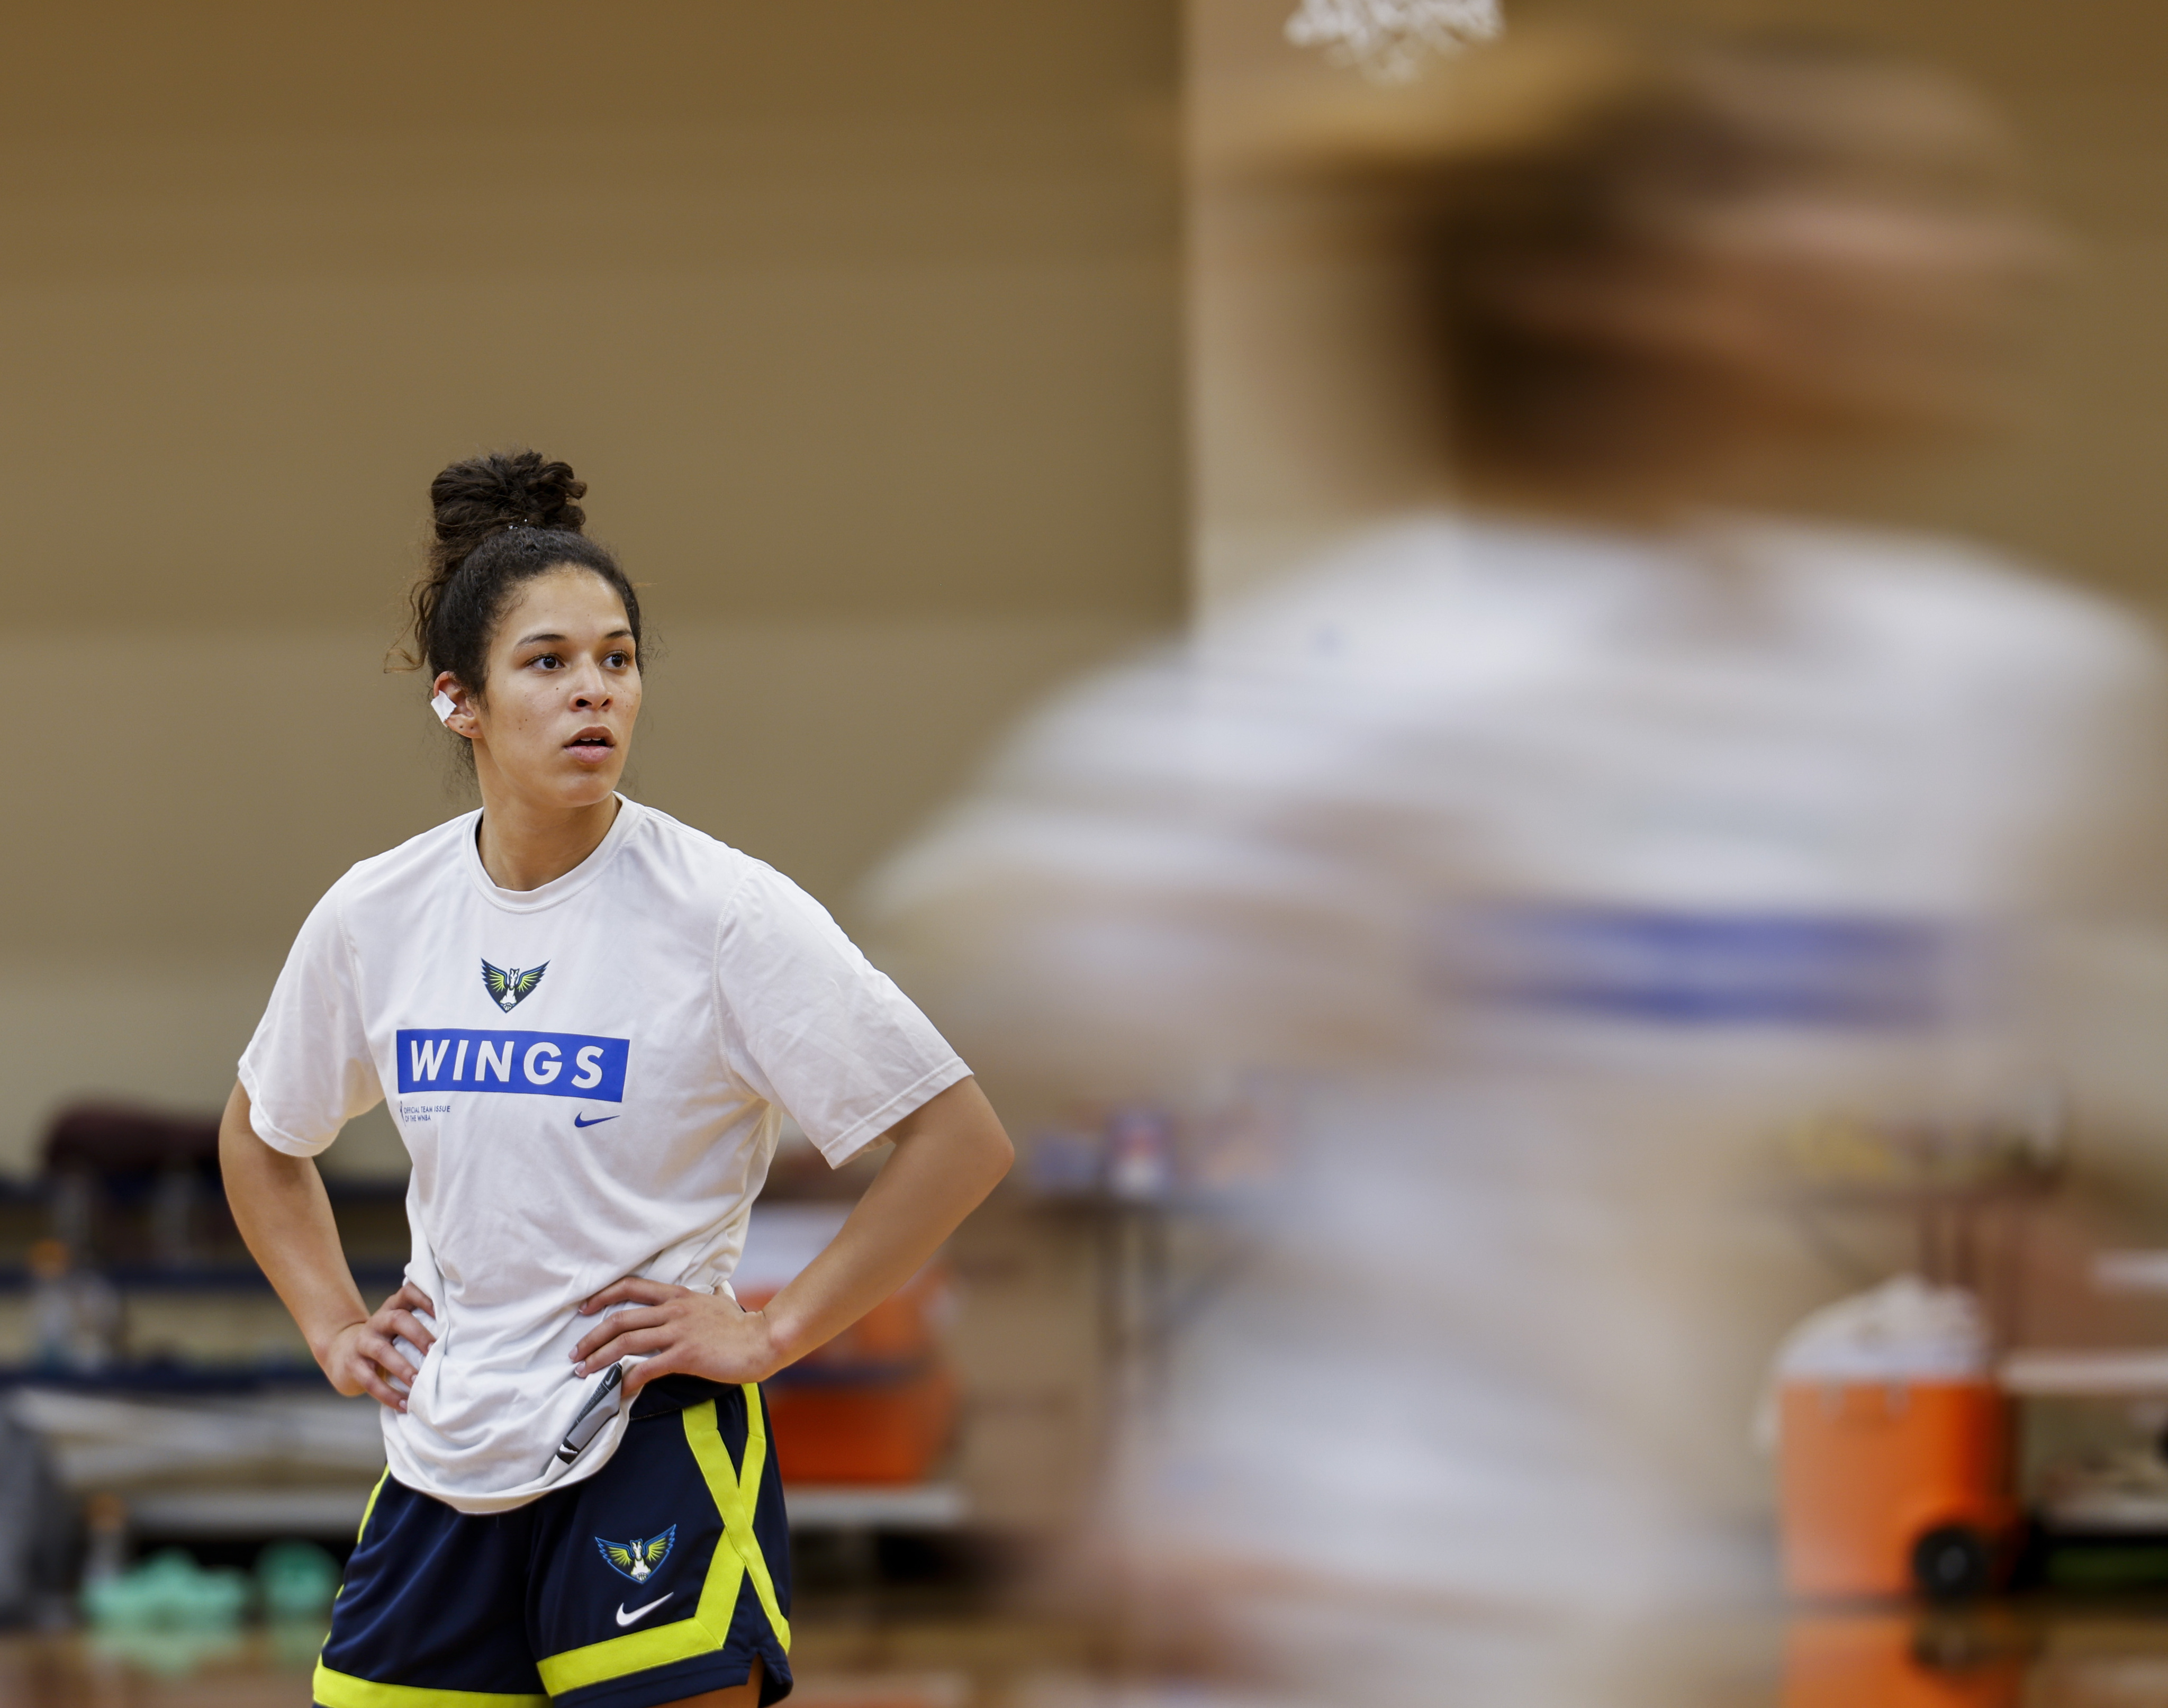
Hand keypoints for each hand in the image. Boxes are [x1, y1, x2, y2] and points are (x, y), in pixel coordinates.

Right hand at [320, 1281, 436, 1411]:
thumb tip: (462, 1337)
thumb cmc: (388, 1340)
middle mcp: (378, 1321)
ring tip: (419, 1381)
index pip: (409, 1292)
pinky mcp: (352, 1365)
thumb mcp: (400, 1326)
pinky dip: (388, 1394)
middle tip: (436, 1351)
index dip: (425, 1297)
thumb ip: (422, 1324)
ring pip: (382, 1351)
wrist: (344, 1352)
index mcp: (394, 1307)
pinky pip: (369, 1380)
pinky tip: (404, 1404)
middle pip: (398, 1319)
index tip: (443, 1311)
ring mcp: (363, 1342)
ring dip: (403, 1367)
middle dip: (419, 1335)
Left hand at [572, 1277, 782, 1399]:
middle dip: (592, 1337)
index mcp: (678, 1295)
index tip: (585, 1309)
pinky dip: (626, 1381)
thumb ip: (695, 1303)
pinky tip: (616, 1392)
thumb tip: (692, 1303)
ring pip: (626, 1342)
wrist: (764, 1339)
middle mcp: (674, 1310)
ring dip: (599, 1358)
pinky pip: (646, 1369)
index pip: (631, 1286)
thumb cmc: (741, 1326)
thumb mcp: (713, 1303)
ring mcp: (679, 1332)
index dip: (603, 1296)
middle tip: (575, 1353)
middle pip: (620, 1318)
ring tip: (583, 1371)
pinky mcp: (685, 1355)